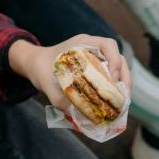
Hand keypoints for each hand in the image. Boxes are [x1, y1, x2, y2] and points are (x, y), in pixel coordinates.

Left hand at [8, 35, 131, 111]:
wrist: (33, 64)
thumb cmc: (40, 67)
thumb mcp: (46, 83)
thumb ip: (59, 99)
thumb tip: (77, 114)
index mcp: (83, 43)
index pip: (108, 45)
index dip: (115, 60)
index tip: (112, 77)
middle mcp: (92, 49)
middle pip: (118, 58)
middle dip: (124, 76)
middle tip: (124, 95)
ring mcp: (95, 59)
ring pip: (117, 68)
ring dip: (122, 83)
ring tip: (122, 101)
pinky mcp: (94, 70)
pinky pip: (109, 76)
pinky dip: (113, 88)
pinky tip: (112, 101)